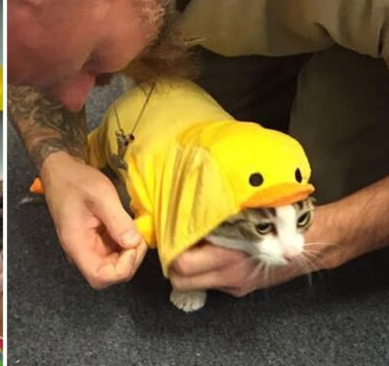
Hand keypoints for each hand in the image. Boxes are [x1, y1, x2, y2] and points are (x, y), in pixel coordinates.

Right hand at [41, 151, 146, 288]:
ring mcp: (87, 248)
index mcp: (77, 245)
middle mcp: (81, 252)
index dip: (121, 269)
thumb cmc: (76, 182)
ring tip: (134, 228)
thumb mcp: (101, 196)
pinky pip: (113, 252)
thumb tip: (134, 243)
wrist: (61, 172)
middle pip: (109, 275)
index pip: (100, 277)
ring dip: (129, 252)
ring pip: (113, 265)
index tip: (132, 245)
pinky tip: (128, 226)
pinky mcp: (94, 241)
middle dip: (130, 259)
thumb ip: (117, 220)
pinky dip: (125, 244)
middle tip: (138, 235)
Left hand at [169, 204, 339, 296]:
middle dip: (171, 264)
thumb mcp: (252, 210)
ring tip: (190, 245)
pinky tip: (211, 252)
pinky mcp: (241, 289)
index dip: (170, 248)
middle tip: (173, 242)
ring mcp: (235, 285)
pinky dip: (204, 270)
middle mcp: (230, 276)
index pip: (182, 264)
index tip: (168, 232)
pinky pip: (211, 282)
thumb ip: (221, 213)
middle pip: (180, 281)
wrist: (318, 242)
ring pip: (193, 285)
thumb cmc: (285, 219)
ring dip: (186, 269)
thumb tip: (191, 200)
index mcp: (231, 256)